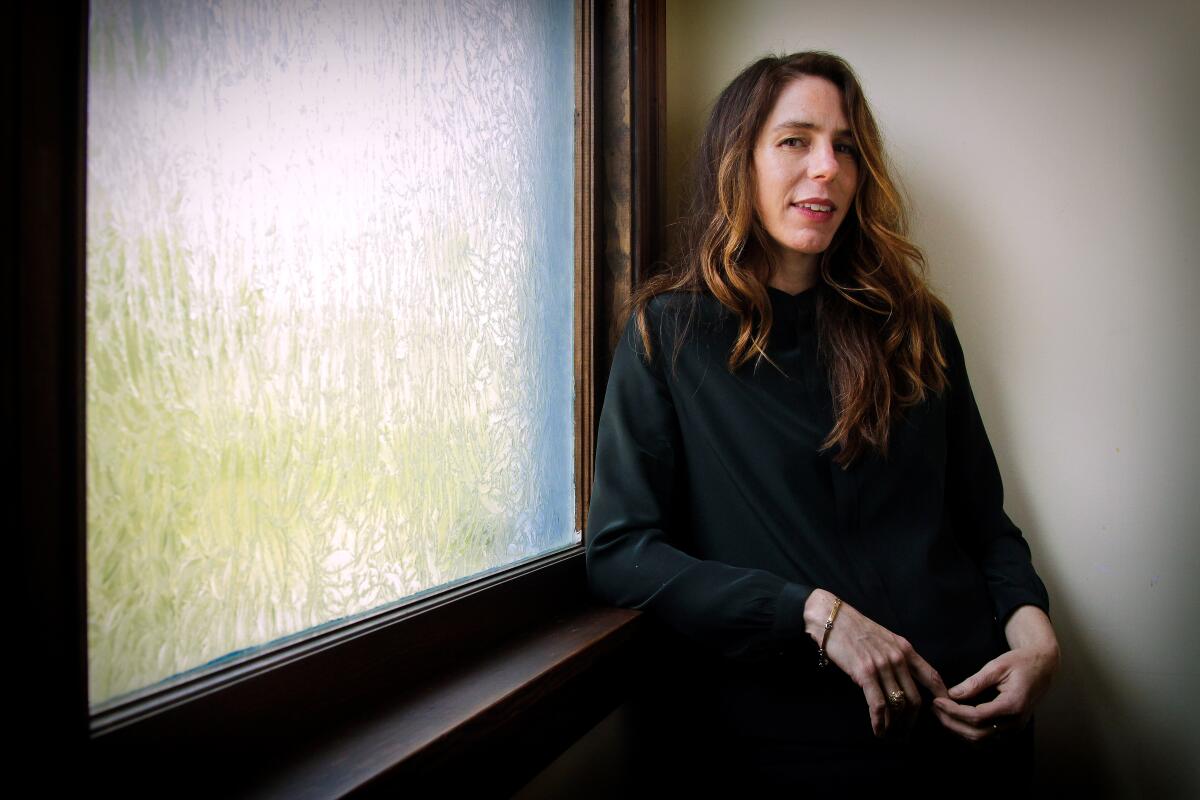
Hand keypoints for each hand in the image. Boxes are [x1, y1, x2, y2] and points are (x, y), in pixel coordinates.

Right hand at [804, 589, 948, 737]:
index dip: (941, 696)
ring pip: (898, 704)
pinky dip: (880, 722)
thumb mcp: (885, 638)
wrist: (832, 618)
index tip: (944, 711)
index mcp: (905, 649)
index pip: (932, 676)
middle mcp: (898, 658)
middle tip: (906, 733)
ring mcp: (882, 666)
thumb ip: (897, 656)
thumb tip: (904, 679)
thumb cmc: (856, 629)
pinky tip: (878, 730)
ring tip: (891, 735)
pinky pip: (878, 704)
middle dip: (912, 720)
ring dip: (895, 725)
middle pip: (915, 698)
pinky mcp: (865, 673)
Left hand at [932, 605, 1059, 741]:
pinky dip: (969, 733)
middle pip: (976, 734)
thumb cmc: (1020, 662)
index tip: (937, 701)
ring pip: (981, 741)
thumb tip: (952, 694)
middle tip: (934, 708)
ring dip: (958, 730)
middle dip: (952, 723)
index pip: (977, 717)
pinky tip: (956, 720)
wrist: (1043, 667)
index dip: (953, 711)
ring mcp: (1015, 729)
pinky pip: (987, 739)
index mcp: (1013, 705)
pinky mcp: (1011, 729)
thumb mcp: (997, 666)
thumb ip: (974, 682)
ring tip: (941, 713)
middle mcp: (1015, 722)